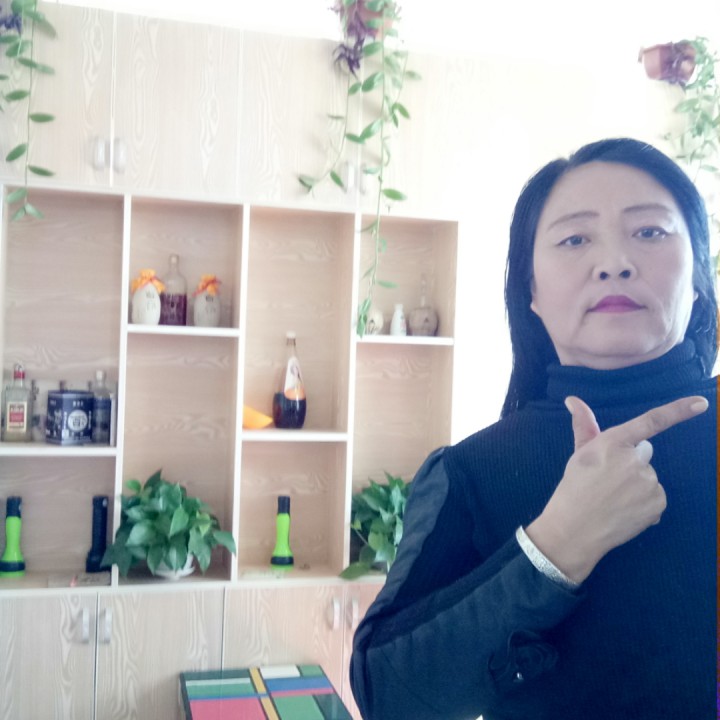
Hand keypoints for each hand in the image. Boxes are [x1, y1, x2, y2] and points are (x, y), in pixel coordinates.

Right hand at [526, 394, 707, 582]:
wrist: (575, 529)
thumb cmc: (574, 487)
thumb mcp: (579, 453)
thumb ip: (583, 424)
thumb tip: (572, 399)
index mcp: (613, 442)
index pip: (651, 422)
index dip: (678, 410)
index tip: (702, 403)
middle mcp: (634, 459)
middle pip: (644, 451)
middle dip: (631, 460)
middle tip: (608, 478)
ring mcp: (648, 482)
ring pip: (648, 475)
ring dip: (636, 483)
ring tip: (613, 497)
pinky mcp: (658, 502)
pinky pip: (655, 494)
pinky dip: (644, 502)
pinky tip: (625, 509)